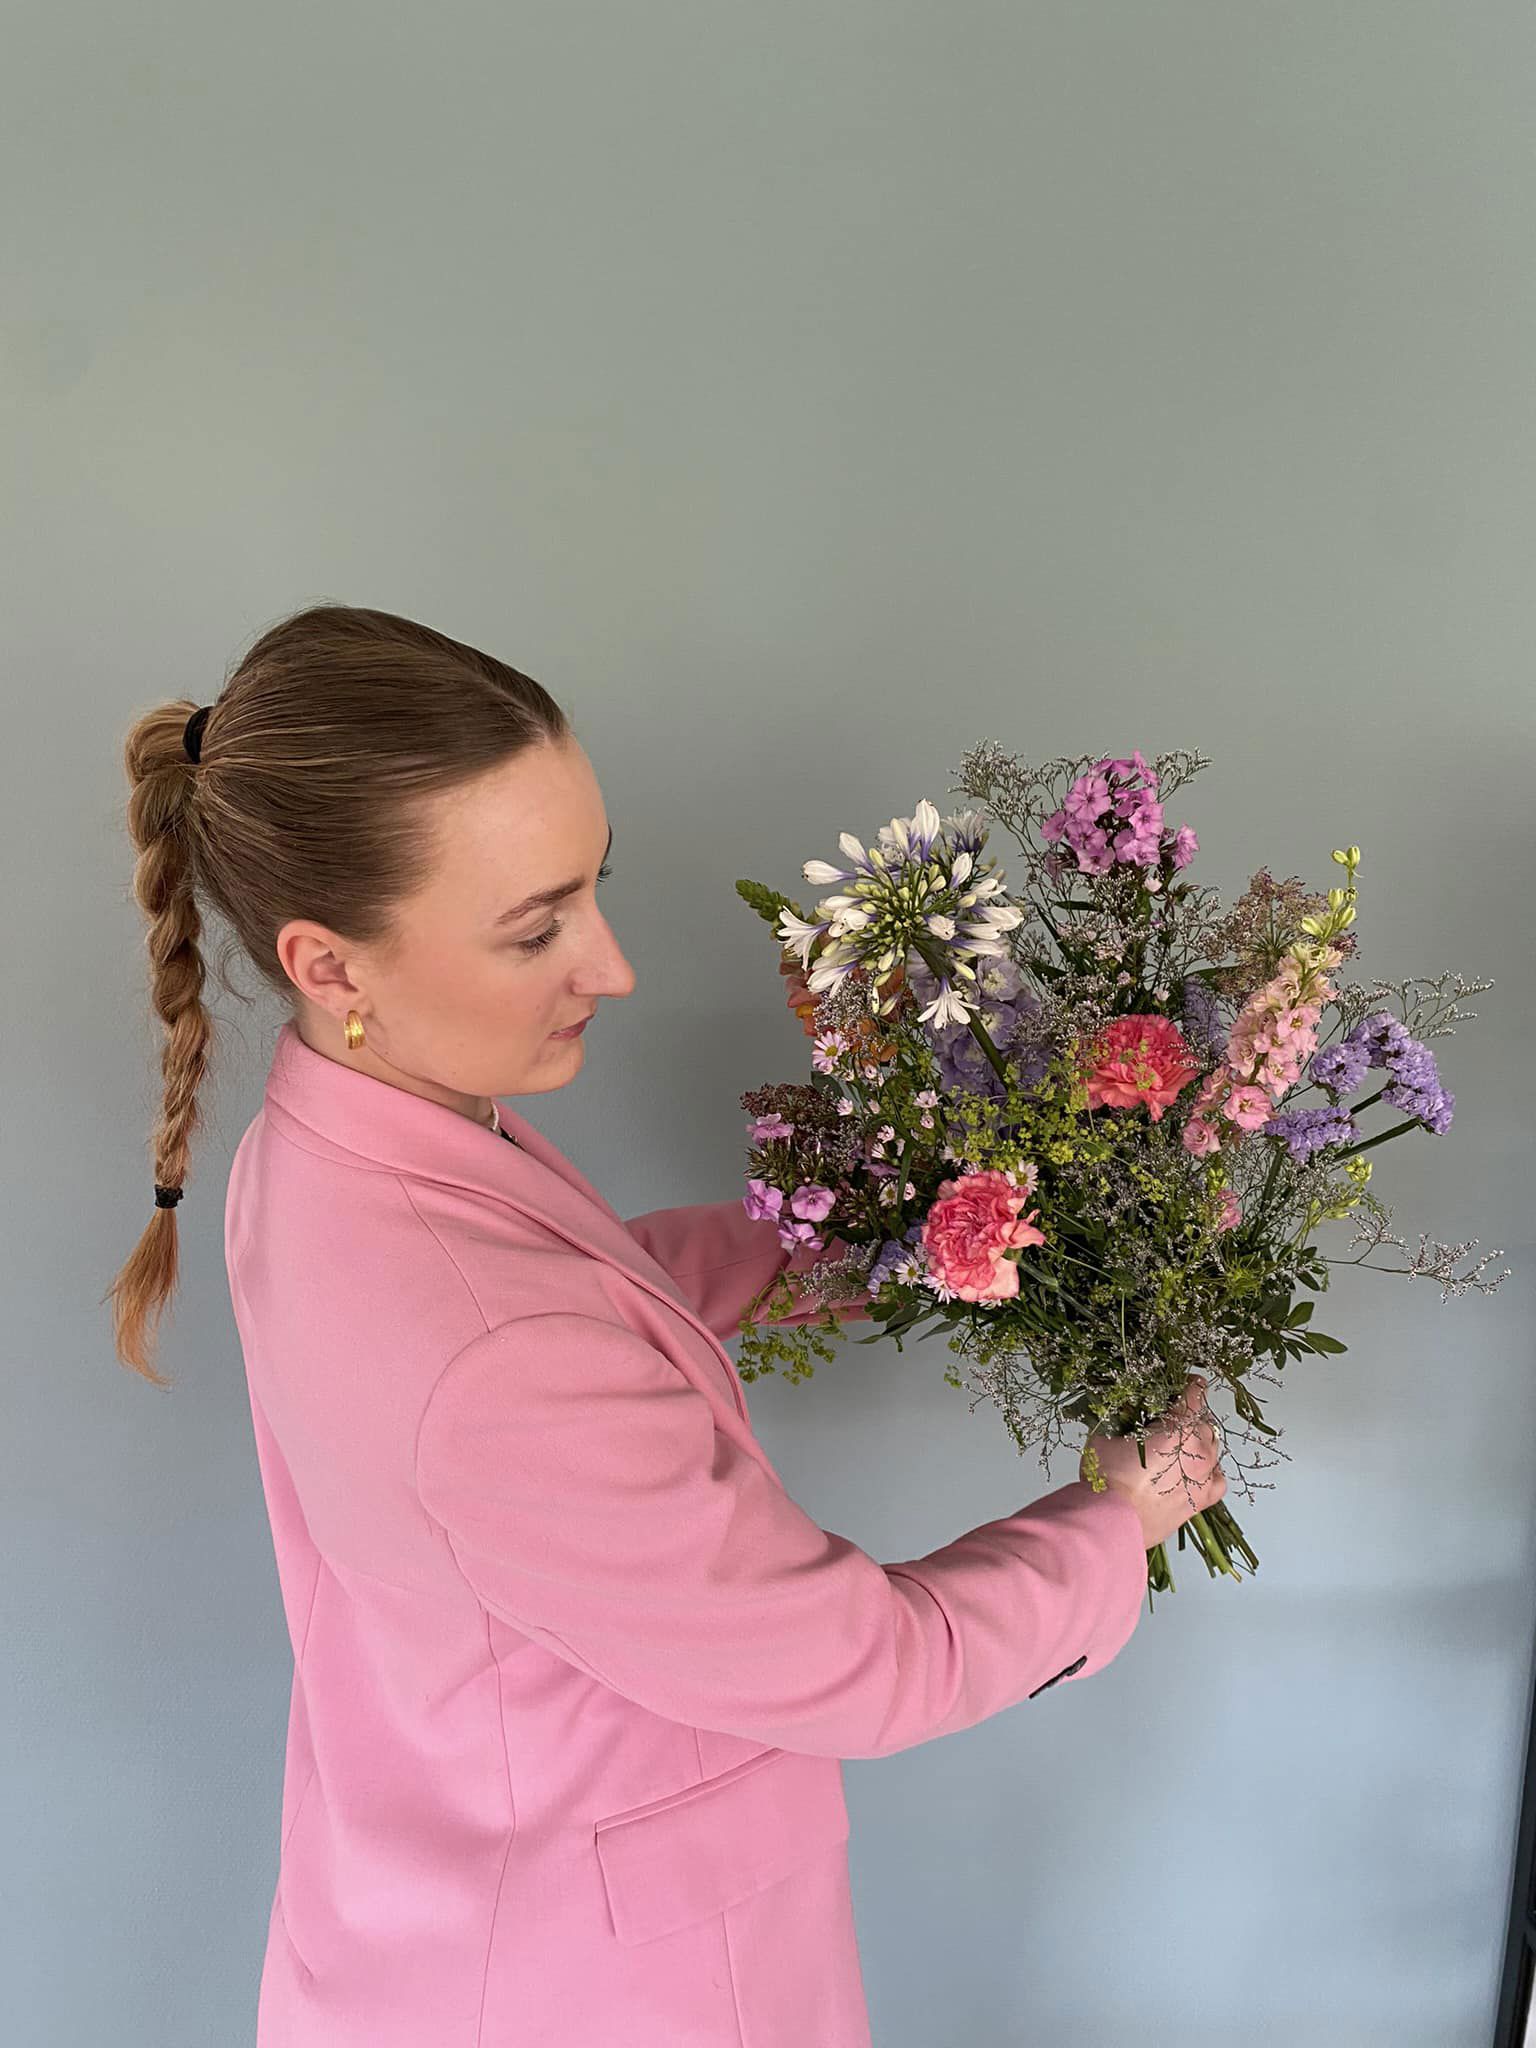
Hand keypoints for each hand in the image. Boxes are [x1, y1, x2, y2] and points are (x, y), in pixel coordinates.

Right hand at [1082, 1375, 1226, 1551]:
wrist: (1114, 1520)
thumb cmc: (1108, 1479)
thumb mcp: (1105, 1437)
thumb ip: (1118, 1422)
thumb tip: (1117, 1416)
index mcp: (1178, 1426)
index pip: (1194, 1395)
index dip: (1191, 1385)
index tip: (1190, 1382)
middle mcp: (1198, 1449)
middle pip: (1204, 1423)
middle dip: (1189, 1419)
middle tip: (1170, 1423)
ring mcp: (1205, 1475)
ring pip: (1213, 1449)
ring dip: (1199, 1444)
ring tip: (1181, 1449)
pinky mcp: (1203, 1500)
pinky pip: (1219, 1479)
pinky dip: (1211, 1473)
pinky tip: (1198, 1472)